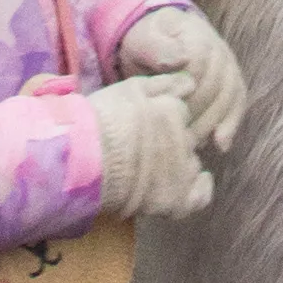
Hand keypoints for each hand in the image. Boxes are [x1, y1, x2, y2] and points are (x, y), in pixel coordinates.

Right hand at [86, 75, 214, 221]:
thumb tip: (191, 83)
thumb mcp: (129, 88)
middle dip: (171, 142)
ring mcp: (181, 170)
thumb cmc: (99, 121)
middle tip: (145, 149)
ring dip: (179, 165)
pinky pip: (200, 196)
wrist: (82, 159)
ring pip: (190, 164)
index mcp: (174, 111)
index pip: (181, 114)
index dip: (164, 121)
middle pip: (187, 138)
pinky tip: (192, 185)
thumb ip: (165, 83)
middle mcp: (184, 138)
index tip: (147, 128)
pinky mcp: (175, 199)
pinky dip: (200, 190)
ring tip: (152, 170)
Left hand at [115, 0, 246, 153]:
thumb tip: (180, 60)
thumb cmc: (147, 43)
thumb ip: (156, 48)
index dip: (183, 93)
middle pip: (215, 86)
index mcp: (197, 35)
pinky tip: (220, 145)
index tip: (167, 112)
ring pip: (229, 98)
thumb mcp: (142, 41)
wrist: (160, 39)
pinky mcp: (233, 82)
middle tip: (177, 137)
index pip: (197, 67)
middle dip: (196, 114)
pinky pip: (238, 103)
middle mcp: (219, 49)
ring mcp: (230, 66)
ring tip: (192, 144)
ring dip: (211, 124)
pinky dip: (230, 125)